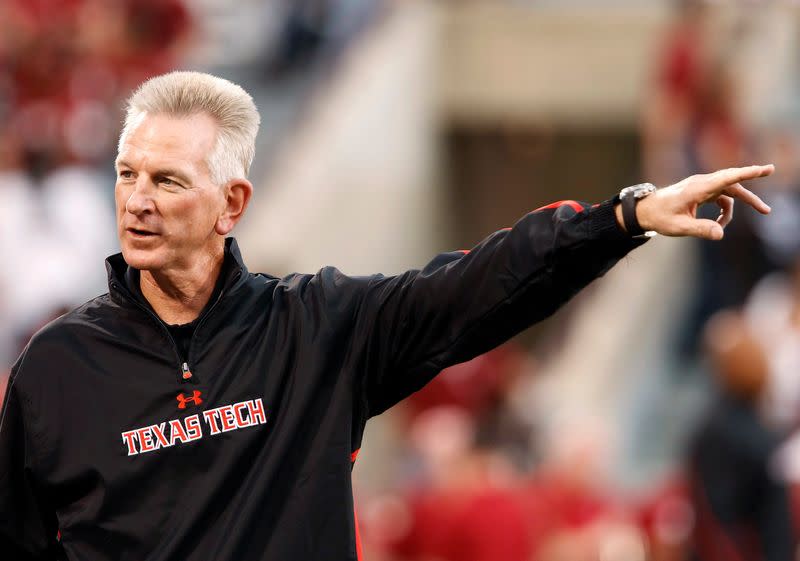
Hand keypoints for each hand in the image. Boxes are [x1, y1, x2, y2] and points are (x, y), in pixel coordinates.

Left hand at [617, 164, 773, 239]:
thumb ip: (700, 229)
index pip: (727, 178)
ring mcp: (702, 186)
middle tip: (767, 208)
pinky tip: (719, 224)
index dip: (748, 174)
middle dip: (751, 196)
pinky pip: (721, 198)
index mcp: (697, 188)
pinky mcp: (702, 191)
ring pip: (729, 192)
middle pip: (733, 185)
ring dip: (738, 207)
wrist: (644, 211)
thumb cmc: (660, 217)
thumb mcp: (679, 227)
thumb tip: (721, 234)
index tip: (765, 170)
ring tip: (732, 224)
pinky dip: (725, 210)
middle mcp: (702, 183)